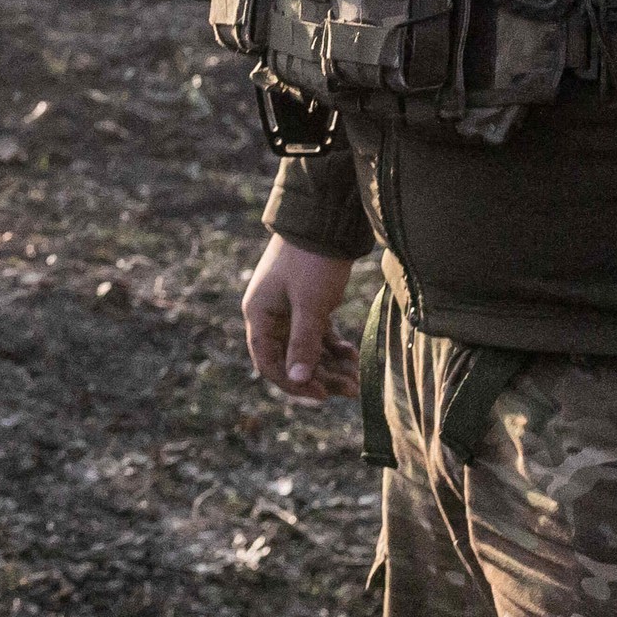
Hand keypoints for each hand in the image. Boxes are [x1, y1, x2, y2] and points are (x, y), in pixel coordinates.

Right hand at [240, 237, 359, 401]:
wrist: (325, 222)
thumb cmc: (311, 262)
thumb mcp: (310, 305)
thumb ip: (303, 343)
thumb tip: (297, 380)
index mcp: (259, 315)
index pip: (269, 363)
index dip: (293, 383)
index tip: (321, 395)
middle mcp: (271, 316)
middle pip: (291, 359)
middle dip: (319, 377)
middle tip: (350, 390)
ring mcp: (289, 310)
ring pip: (307, 349)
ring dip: (330, 366)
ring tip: (356, 379)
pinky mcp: (308, 305)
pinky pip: (318, 336)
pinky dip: (334, 348)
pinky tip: (352, 355)